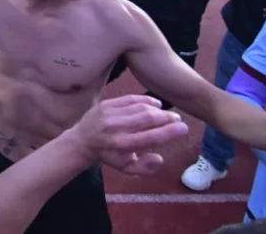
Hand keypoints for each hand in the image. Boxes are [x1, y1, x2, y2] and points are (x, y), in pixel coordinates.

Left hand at [69, 95, 187, 174]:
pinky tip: (155, 105)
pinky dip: (145, 100)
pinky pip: (130, 99)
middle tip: (178, 119)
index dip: (170, 132)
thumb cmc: (109, 155)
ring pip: (141, 108)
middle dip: (167, 118)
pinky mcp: (106, 104)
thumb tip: (160, 158)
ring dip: (158, 110)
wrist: (82, 141)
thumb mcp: (126, 168)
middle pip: (148, 119)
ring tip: (168, 114)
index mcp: (122, 145)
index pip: (151, 137)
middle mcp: (116, 128)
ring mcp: (110, 114)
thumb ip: (145, 167)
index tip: (183, 128)